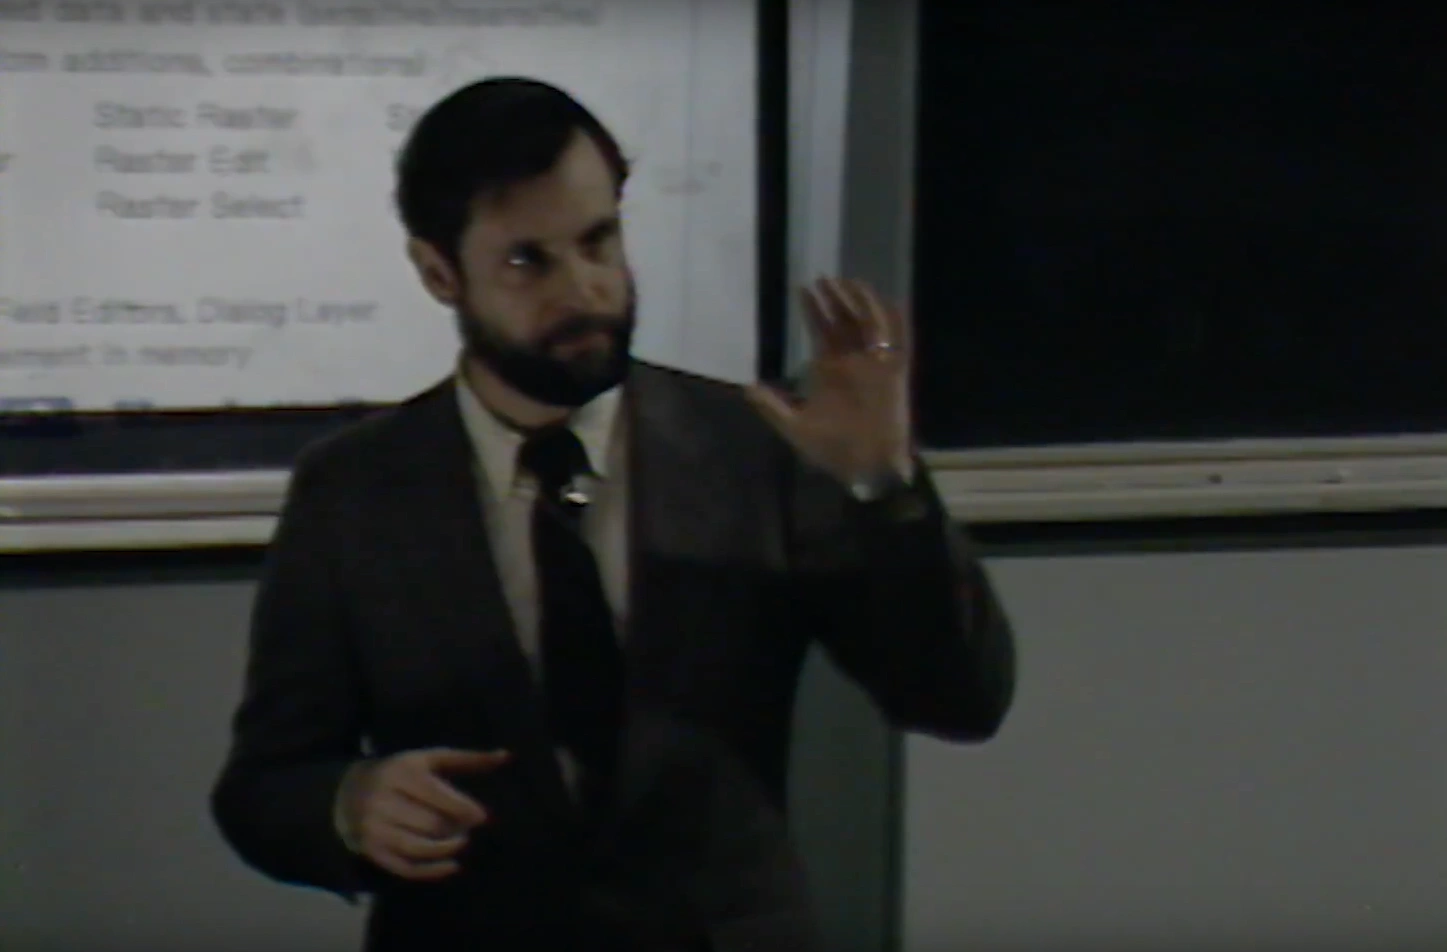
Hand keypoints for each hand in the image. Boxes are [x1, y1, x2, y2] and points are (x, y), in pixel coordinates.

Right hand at [340, 747, 509, 880]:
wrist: (348, 793)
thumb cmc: (401, 773)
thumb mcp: (430, 759)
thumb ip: (468, 759)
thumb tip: (506, 756)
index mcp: (401, 773)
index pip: (437, 795)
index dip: (463, 809)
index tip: (482, 817)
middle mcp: (383, 800)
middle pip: (430, 823)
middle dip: (455, 829)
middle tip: (467, 829)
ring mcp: (374, 828)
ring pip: (418, 847)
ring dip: (445, 849)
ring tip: (460, 843)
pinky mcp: (371, 851)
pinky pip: (404, 867)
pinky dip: (431, 871)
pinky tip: (452, 866)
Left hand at [746, 277, 913, 484]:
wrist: (865, 469)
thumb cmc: (832, 450)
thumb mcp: (795, 427)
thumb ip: (772, 406)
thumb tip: (747, 386)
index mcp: (829, 370)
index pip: (822, 330)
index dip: (813, 310)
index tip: (803, 289)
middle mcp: (852, 362)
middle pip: (845, 321)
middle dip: (835, 299)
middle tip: (822, 278)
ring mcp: (874, 366)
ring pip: (869, 325)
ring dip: (859, 303)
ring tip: (846, 284)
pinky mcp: (895, 374)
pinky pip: (899, 343)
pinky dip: (895, 323)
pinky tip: (889, 303)